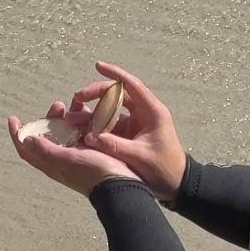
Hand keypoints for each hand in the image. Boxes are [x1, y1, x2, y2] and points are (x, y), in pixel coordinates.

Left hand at [4, 114, 131, 196]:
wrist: (123, 186)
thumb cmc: (95, 174)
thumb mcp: (69, 160)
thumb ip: (47, 150)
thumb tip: (26, 139)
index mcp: (52, 164)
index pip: (27, 149)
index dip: (18, 134)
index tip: (13, 118)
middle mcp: (61, 160)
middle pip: (47, 137)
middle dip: (48, 119)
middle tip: (58, 106)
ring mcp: (77, 156)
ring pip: (65, 133)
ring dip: (66, 118)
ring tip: (75, 106)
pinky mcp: (91, 153)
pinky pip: (81, 134)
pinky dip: (81, 122)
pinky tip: (88, 114)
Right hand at [40, 62, 186, 199]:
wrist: (176, 186)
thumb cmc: (164, 169)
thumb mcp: (139, 157)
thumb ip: (114, 146)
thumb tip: (89, 138)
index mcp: (152, 111)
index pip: (132, 85)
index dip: (114, 74)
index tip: (98, 65)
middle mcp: (143, 113)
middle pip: (117, 95)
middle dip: (95, 94)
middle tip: (77, 98)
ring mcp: (136, 124)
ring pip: (110, 110)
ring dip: (92, 112)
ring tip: (73, 118)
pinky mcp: (129, 135)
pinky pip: (109, 125)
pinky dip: (95, 126)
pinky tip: (81, 130)